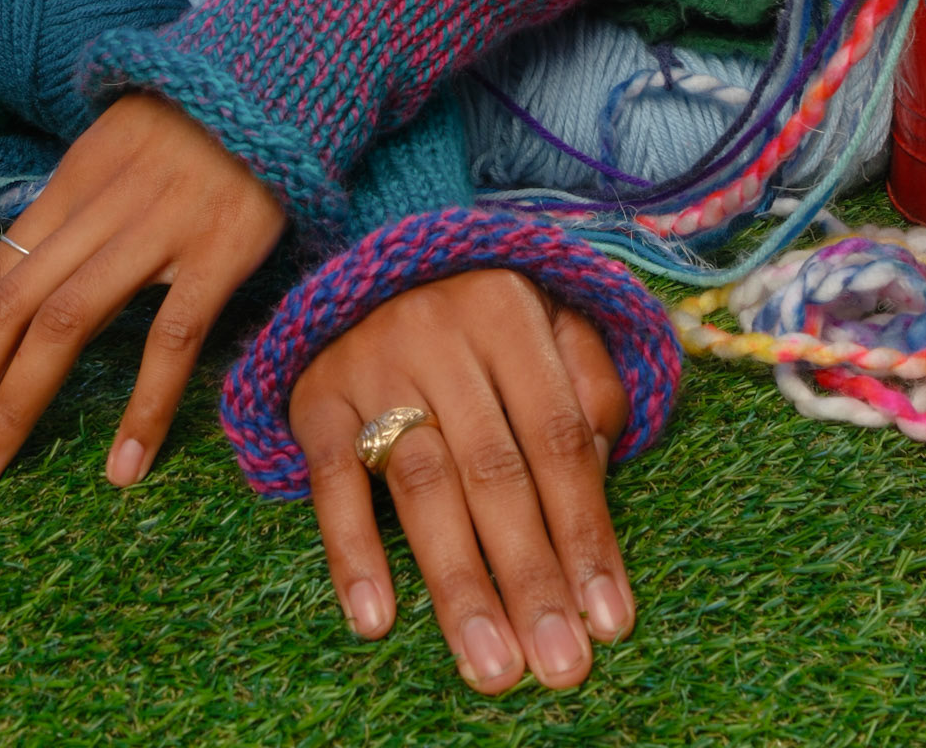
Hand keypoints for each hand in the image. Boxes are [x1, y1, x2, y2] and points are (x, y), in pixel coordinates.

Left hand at [0, 91, 285, 497]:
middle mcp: (100, 206)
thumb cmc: (205, 119)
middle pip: (8, 306)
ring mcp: (159, 227)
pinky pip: (173, 337)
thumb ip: (79, 209)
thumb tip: (28, 278)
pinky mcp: (220, 249)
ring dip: (13, 406)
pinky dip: (145, 404)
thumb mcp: (122, 147)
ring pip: (65, 323)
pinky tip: (123, 467)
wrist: (282, 72)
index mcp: (72, 182)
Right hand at [289, 269, 632, 695]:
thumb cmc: (482, 309)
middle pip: (493, 472)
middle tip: (558, 665)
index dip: (585, 531)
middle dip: (530, 577)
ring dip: (458, 583)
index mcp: (507, 311)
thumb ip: (590, 382)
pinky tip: (375, 618)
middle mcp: (439, 334)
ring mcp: (373, 364)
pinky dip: (352, 550)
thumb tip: (598, 475)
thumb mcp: (551, 314)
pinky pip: (332, 481)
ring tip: (489, 664)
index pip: (556, 437)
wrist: (371, 260)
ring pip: (422, 486)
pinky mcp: (316, 396)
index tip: (609, 617)